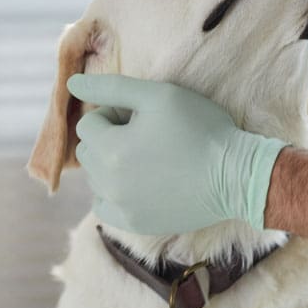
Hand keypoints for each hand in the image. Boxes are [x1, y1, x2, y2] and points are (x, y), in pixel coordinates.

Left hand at [67, 74, 286, 234]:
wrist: (235, 176)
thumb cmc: (200, 129)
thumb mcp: (158, 96)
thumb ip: (112, 87)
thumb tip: (71, 84)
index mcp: (111, 149)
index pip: (89, 124)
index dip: (114, 114)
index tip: (143, 117)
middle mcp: (108, 183)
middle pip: (88, 152)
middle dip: (108, 139)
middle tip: (146, 135)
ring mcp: (120, 207)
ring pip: (95, 178)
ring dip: (111, 164)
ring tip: (147, 158)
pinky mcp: (134, 224)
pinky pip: (103, 206)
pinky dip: (113, 193)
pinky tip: (137, 183)